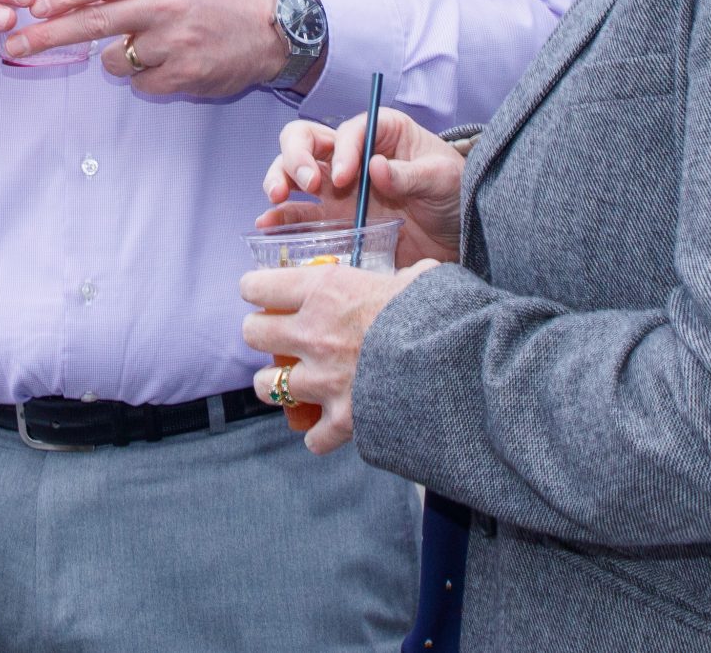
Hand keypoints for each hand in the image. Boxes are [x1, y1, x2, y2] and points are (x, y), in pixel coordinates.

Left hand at [7, 0, 279, 97]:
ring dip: (117, 58)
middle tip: (16, 44)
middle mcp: (163, 5)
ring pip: (113, 60)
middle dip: (48, 35)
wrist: (269, 26)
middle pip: (92, 22)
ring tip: (151, 46)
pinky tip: (168, 64)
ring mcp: (175, 42)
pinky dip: (144, 78)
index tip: (32, 7)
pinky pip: (139, 84)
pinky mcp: (185, 75)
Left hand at [241, 259, 438, 453]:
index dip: (256, 289)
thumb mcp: (415, 279)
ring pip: (267, 385)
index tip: (261, 293)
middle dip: (261, 333)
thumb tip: (416, 275)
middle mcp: (313, 333)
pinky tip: (327, 426)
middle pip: (253, 333)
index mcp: (325, 290)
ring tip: (289, 383)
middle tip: (276, 336)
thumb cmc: (437, 313)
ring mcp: (324, 379)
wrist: (457, 363)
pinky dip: (319, 434)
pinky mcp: (342, 418)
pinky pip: (312, 436)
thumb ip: (402, 277)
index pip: (258, 285)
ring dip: (276, 384)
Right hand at [261, 108, 462, 267]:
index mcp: (380, 132)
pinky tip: (268, 225)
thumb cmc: (455, 192)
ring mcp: (338, 186)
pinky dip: (281, 218)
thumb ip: (409, 174)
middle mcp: (351, 153)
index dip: (342, 151)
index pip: (348, 131)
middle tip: (306, 184)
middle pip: (306, 140)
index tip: (345, 179)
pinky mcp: (334, 217)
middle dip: (297, 157)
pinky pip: (300, 214)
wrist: (459, 235)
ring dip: (279, 179)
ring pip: (293, 172)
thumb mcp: (441, 178)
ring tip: (277, 198)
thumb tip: (375, 166)